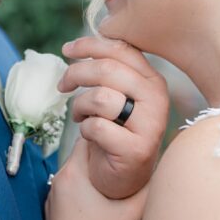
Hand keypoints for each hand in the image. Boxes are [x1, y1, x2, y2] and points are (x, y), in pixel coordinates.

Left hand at [45, 138, 146, 219]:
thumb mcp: (133, 212)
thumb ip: (148, 189)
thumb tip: (161, 172)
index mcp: (74, 172)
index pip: (87, 140)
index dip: (105, 140)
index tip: (121, 147)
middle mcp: (59, 179)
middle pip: (80, 157)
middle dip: (99, 159)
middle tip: (120, 167)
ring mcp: (52, 195)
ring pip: (74, 175)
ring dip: (89, 176)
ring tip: (109, 186)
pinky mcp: (51, 210)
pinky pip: (67, 191)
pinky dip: (80, 192)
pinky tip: (94, 206)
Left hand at [59, 36, 168, 198]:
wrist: (122, 174)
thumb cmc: (114, 128)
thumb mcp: (114, 93)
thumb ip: (107, 70)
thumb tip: (77, 46)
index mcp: (152, 80)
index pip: (121, 50)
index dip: (90, 45)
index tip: (67, 49)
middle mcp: (156, 99)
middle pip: (107, 70)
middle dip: (76, 73)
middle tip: (63, 85)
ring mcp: (150, 125)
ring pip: (99, 97)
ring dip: (80, 105)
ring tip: (79, 115)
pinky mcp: (136, 149)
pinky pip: (97, 127)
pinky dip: (85, 129)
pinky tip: (90, 134)